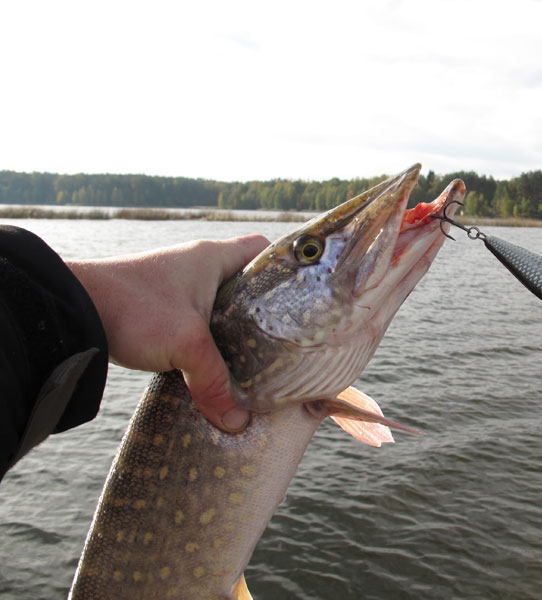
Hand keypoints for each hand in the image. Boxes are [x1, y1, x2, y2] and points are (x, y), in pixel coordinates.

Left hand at [68, 235, 269, 431]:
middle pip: (245, 282)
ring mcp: (177, 285)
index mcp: (213, 257)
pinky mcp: (160, 307)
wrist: (72, 310)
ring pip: (220, 305)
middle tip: (284, 339)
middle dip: (262, 310)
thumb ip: (215, 384)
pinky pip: (197, 320)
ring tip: (255, 357)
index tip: (300, 299)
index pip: (263, 251)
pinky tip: (216, 363)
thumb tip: (238, 423)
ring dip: (233, 329)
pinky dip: (208, 339)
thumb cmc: (134, 308)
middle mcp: (197, 265)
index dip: (285, 270)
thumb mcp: (185, 346)